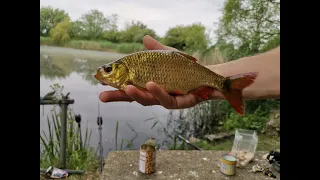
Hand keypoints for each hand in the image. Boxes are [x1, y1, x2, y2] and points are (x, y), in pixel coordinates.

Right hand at [98, 35, 214, 108]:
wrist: (206, 75)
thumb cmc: (185, 68)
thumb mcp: (169, 56)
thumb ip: (156, 49)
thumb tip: (144, 37)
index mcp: (149, 83)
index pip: (129, 84)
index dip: (116, 85)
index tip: (101, 81)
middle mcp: (155, 93)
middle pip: (134, 96)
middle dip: (118, 96)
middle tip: (102, 95)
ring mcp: (166, 99)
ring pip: (148, 100)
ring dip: (136, 94)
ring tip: (126, 88)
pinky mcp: (178, 102)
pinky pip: (166, 99)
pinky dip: (157, 91)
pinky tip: (150, 84)